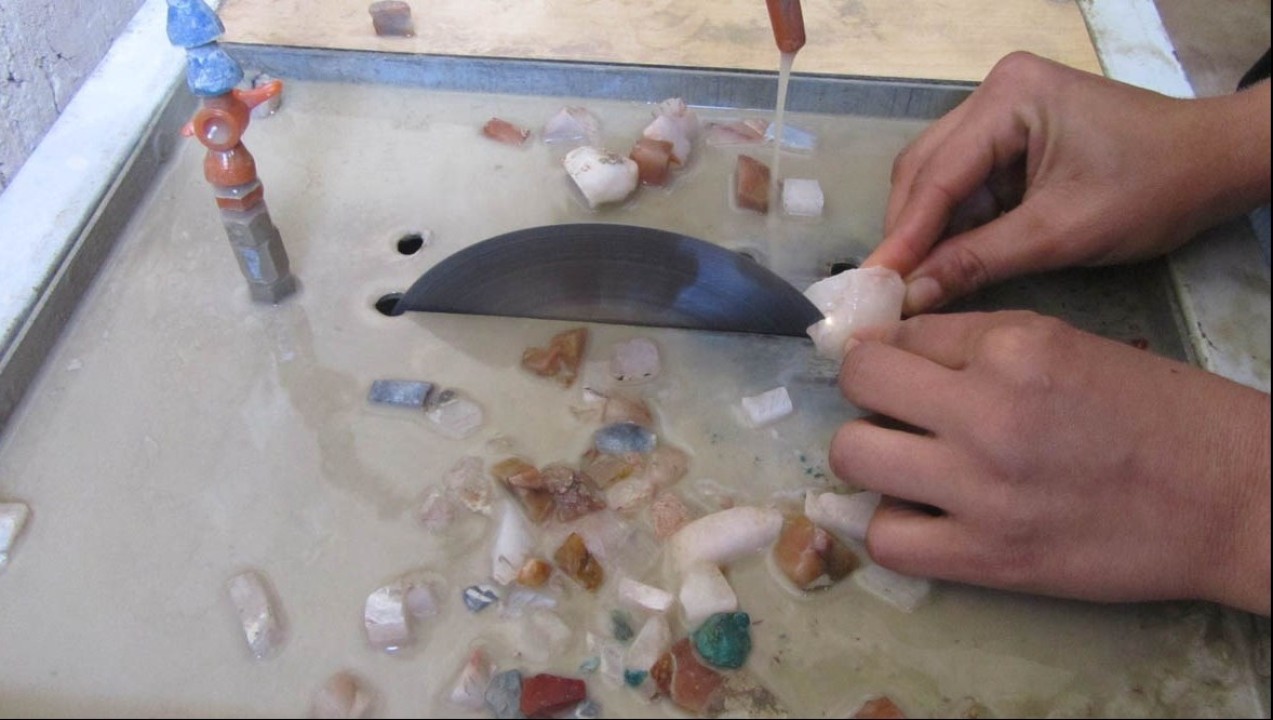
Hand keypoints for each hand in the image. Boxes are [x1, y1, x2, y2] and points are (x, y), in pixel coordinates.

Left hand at [830, 311, 1270, 614]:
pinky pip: (886, 539)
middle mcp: (987, 407)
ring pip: (852, 456)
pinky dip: (892, 527)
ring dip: (870, 457)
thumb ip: (979, 343)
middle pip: (859, 382)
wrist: (1231, 498)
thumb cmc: (1158, 414)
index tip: (902, 370)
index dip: (894, 351)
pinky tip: (922, 516)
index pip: (899, 332)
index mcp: (1013, 345)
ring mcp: (981, 485)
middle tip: (896, 411)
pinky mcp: (988, 556)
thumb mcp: (1068, 345)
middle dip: (869, 392)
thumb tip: (894, 347)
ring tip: (907, 464)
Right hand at [866, 52, 1271, 314]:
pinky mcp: (1011, 137)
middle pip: (924, 170)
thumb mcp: (1061, 233)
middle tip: (885, 291)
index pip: (937, 176)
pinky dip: (954, 225)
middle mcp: (994, 94)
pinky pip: (965, 184)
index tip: (872, 286)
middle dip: (908, 232)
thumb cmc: (1151, 191)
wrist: (1216, 167)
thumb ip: (979, 261)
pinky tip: (943, 262)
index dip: (903, 236)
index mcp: (1009, 98)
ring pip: (938, 178)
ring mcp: (1001, 113)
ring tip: (908, 283)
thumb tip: (911, 296)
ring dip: (927, 231)